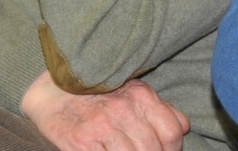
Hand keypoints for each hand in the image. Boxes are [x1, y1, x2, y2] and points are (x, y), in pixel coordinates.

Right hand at [22, 72, 189, 150]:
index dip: (173, 149)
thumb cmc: (99, 94)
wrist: (54, 92)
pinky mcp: (79, 143)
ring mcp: (100, 127)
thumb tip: (184, 129)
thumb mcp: (134, 91)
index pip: (173, 131)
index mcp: (141, 96)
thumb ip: (160, 109)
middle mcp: (123, 110)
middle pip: (152, 149)